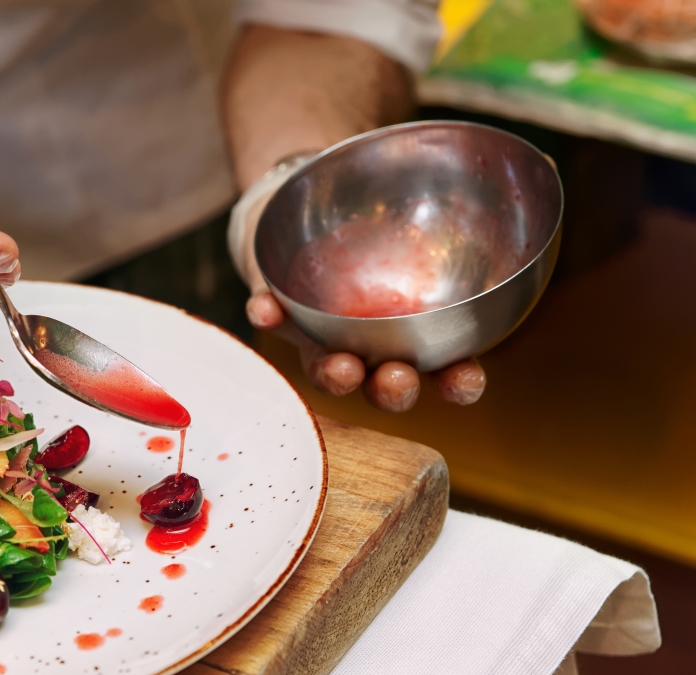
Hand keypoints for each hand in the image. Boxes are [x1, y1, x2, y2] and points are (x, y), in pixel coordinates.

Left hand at [227, 166, 485, 412]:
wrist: (313, 205)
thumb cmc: (386, 220)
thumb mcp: (429, 212)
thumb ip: (466, 202)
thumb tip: (527, 166)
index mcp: (417, 335)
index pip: (447, 371)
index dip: (459, 383)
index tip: (466, 381)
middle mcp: (369, 346)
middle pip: (383, 384)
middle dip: (393, 390)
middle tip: (398, 378)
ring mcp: (320, 334)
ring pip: (326, 368)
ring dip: (333, 375)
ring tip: (339, 368)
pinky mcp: (279, 310)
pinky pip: (271, 317)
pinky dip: (267, 315)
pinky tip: (264, 309)